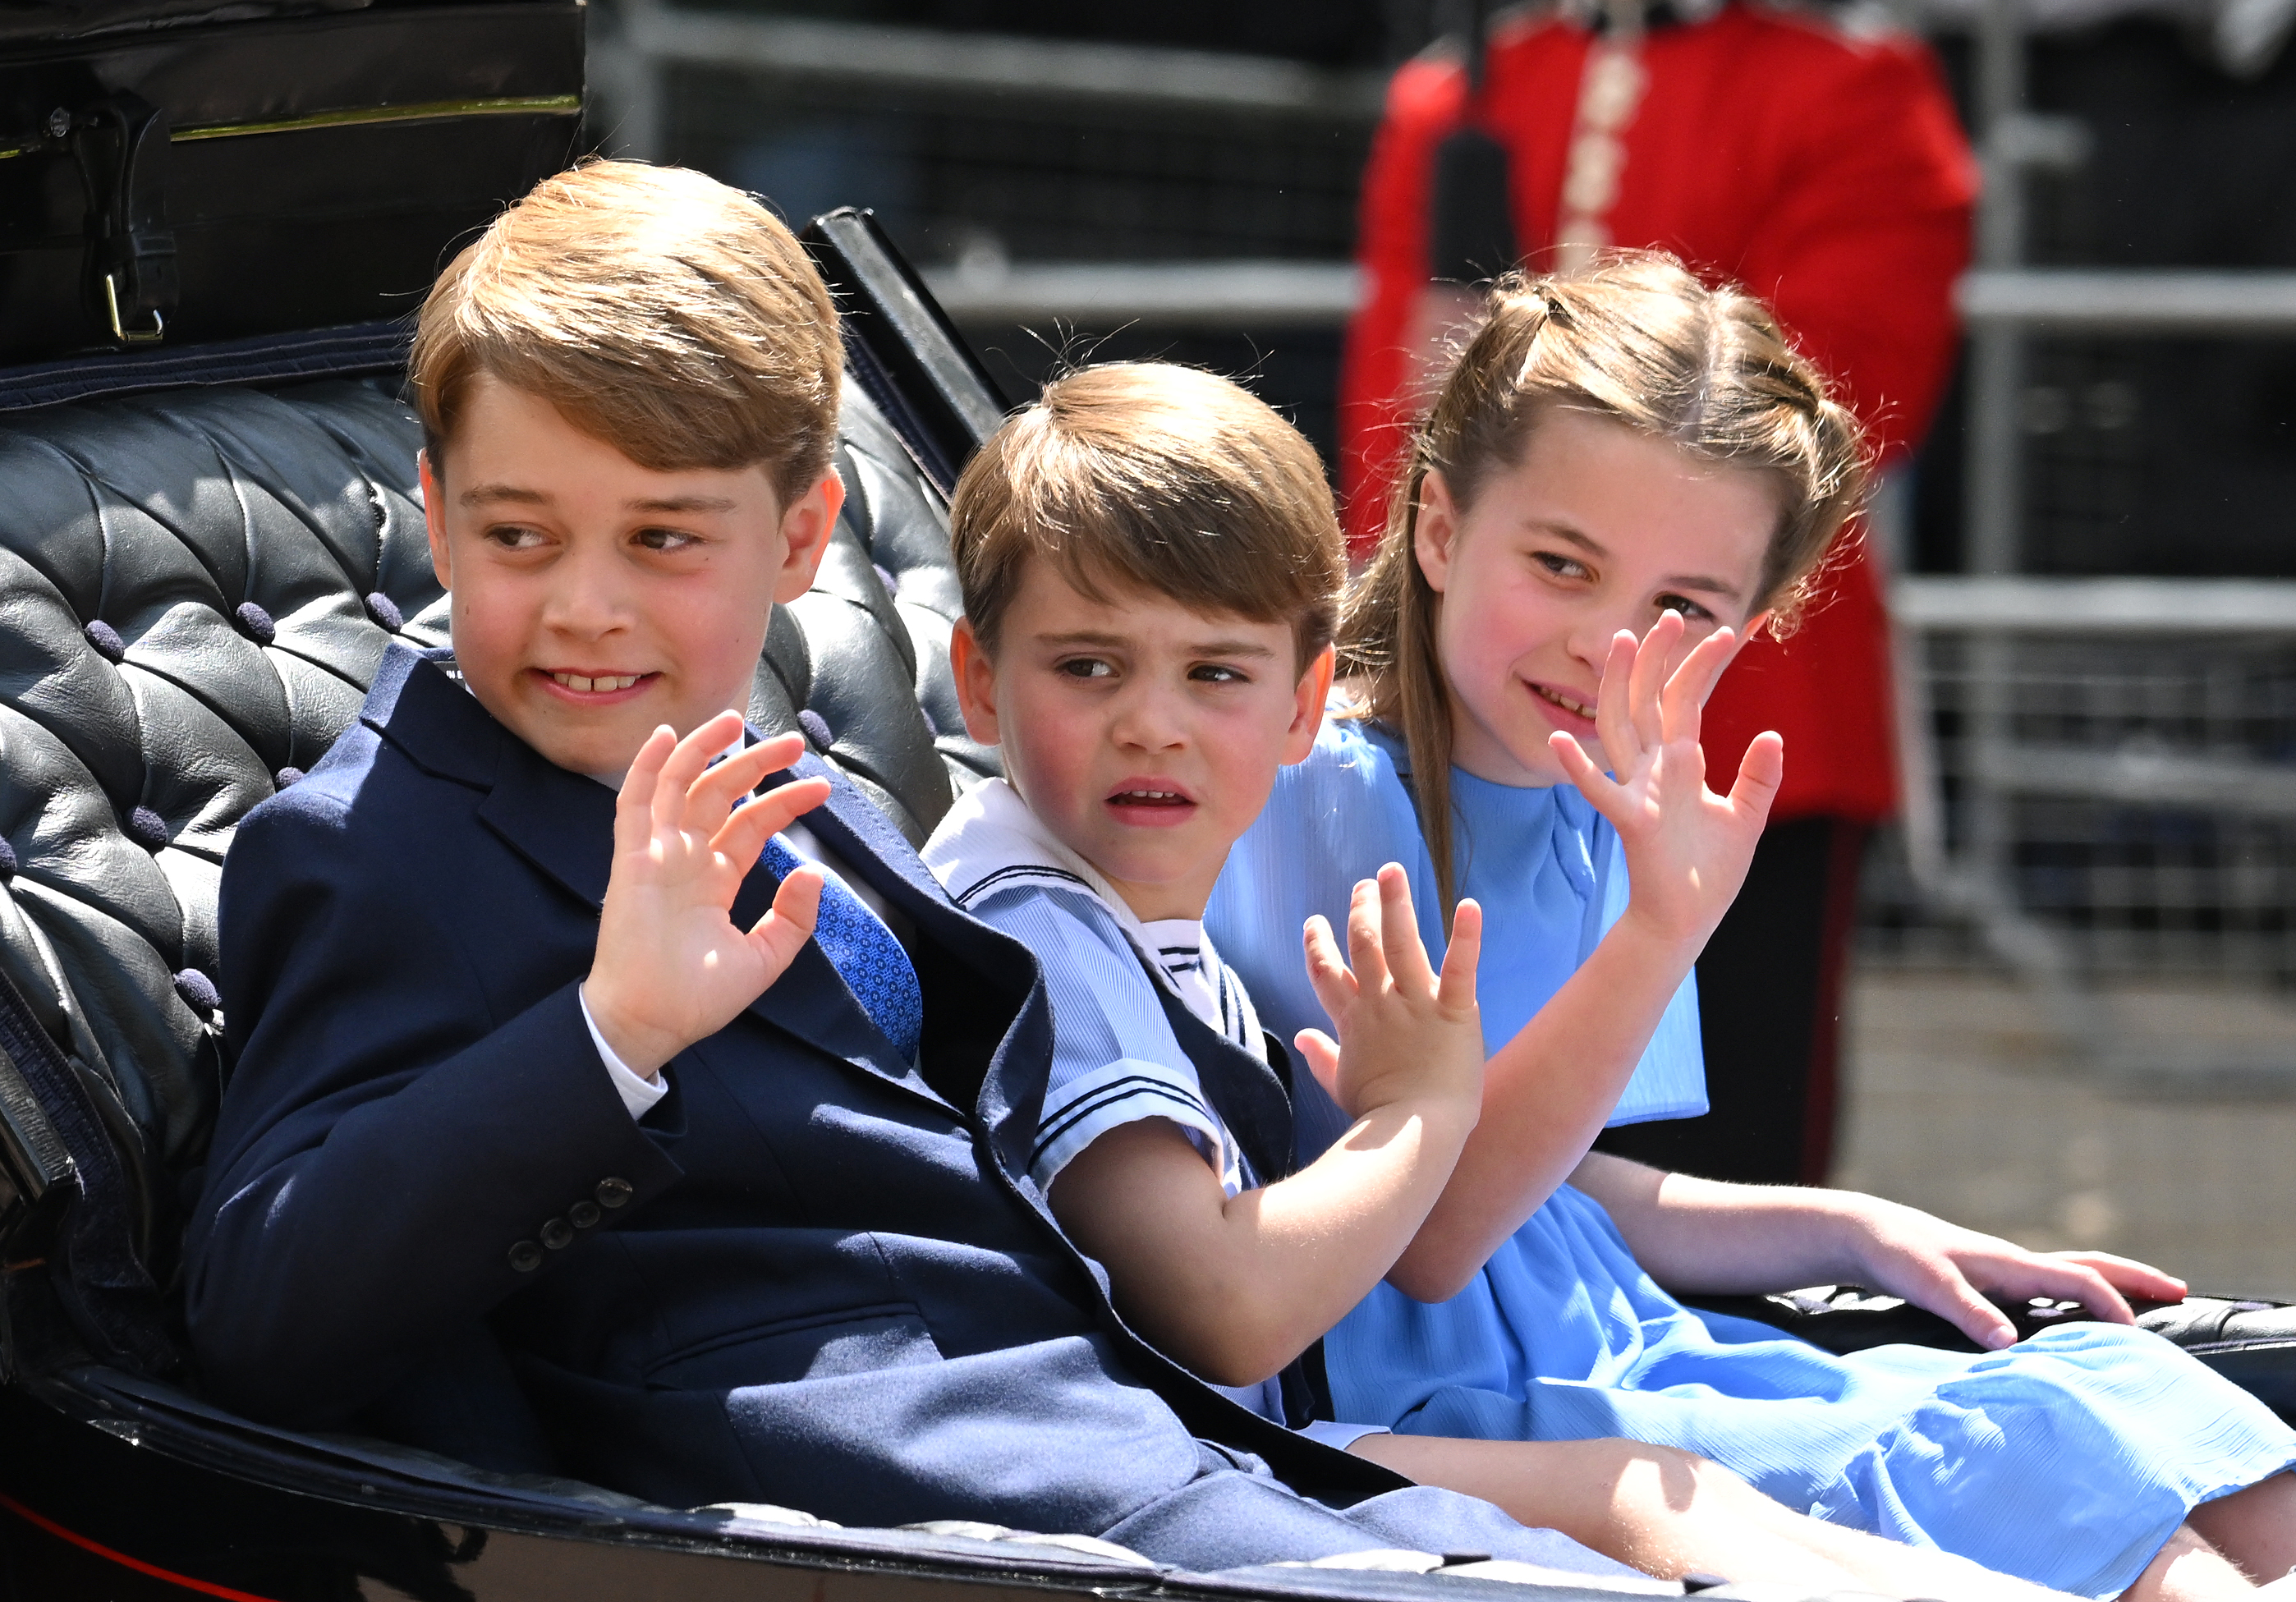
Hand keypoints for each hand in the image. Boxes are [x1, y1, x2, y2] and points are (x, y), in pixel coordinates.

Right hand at [585, 715, 830, 1077]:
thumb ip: (793, 919)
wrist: (650, 1022)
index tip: (821, 790)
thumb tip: (814, 875)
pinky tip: (666, 737)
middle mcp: (686, 860)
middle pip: (720, 795)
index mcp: (715, 880)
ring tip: (736, 721)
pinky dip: (648, 769)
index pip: (751, 825)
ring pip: (679, 787)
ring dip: (704, 750)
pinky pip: (635, 805)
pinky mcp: (631, 861)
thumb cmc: (696, 998)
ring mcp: (657, 856)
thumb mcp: (763, 959)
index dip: (784, 803)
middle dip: (755, 765)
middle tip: (793, 743)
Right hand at [1293, 864, 1483, 1124]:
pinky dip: (1466, 936)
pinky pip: (1459, 968)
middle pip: (1364, 945)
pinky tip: (1470, 905)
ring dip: (1396, 903)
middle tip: (1365, 884)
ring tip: (1392, 871)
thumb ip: (1321, 1056)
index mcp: (1353, 1020)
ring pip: (1401, 942)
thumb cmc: (1378, 1115)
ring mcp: (1416, 1003)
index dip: (1318, 945)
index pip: (1327, 973)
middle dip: (1362, 910)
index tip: (1314, 923)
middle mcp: (1380, 1003)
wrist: (1413, 1133)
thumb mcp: (1340, 1084)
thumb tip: (1301, 1037)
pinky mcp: (1454, 1010)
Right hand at [1549, 611, 1780, 949]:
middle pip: (1650, 700)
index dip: (1704, 666)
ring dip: (1620, 686)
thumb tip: (1772, 734)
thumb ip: (1757, 777)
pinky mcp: (1631, 821)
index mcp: (1680, 764)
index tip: (1731, 630)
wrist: (1688, 921)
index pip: (1687, 701)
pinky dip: (1579, 768)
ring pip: (1622, 726)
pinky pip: (1600, 791)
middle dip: (1659, 657)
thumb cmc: (1709, 874)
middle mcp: (1654, 769)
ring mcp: (1639, 791)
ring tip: (1621, 643)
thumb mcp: (1745, 818)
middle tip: (1670, 614)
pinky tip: (1559, 741)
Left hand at [1841, 1194, 2188, 1349]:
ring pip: (2070, 1273)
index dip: (2112, 1306)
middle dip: (2134, 1278)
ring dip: (2109, 1284)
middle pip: (2088, 1265)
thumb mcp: (1927, 1285)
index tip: (2137, 1337)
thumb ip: (1966, 1311)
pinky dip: (2076, 1296)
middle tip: (2179, 1290)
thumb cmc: (1895, 1256)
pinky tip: (2076, 1315)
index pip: (2079, 1280)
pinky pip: (2048, 1287)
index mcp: (2009, 1263)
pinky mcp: (1988, 1280)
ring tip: (2143, 1302)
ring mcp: (2003, 1270)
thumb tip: (2010, 1344)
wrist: (1865, 1234)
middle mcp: (2014, 1263)